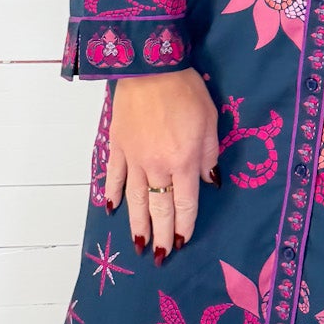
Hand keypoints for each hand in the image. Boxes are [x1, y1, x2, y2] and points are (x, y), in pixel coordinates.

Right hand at [105, 68, 220, 264]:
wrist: (149, 66)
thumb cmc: (186, 91)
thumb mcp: (211, 121)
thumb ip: (210, 154)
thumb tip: (209, 181)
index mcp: (184, 161)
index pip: (186, 203)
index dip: (185, 225)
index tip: (183, 242)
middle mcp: (157, 166)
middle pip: (159, 208)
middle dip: (161, 235)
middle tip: (160, 257)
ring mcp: (133, 158)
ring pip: (135, 199)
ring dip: (137, 224)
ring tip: (139, 244)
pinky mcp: (117, 146)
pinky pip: (114, 176)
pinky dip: (113, 194)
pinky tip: (112, 210)